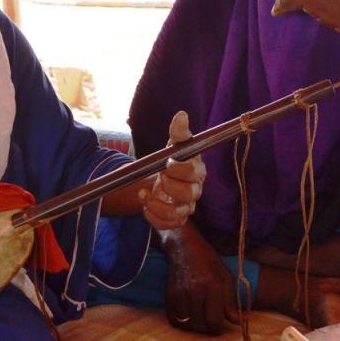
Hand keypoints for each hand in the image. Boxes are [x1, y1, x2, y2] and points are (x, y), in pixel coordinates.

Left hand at [140, 111, 205, 229]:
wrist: (162, 178)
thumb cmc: (173, 159)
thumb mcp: (174, 144)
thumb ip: (179, 132)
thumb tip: (181, 115)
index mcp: (197, 172)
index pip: (194, 173)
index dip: (179, 169)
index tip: (167, 162)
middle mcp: (194, 191)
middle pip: (189, 195)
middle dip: (170, 186)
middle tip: (159, 177)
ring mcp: (186, 207)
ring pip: (177, 213)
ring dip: (156, 205)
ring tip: (143, 194)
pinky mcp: (176, 219)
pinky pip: (168, 225)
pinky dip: (154, 218)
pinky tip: (145, 206)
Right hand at [162, 224, 238, 334]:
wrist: (183, 246)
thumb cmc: (208, 261)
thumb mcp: (225, 277)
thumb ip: (230, 301)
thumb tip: (238, 321)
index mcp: (212, 286)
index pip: (214, 320)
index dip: (217, 328)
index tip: (219, 326)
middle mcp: (195, 290)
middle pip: (200, 324)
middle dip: (206, 327)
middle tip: (209, 321)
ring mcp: (180, 292)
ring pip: (186, 323)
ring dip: (193, 325)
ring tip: (199, 318)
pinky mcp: (169, 293)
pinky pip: (173, 317)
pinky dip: (180, 320)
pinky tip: (187, 314)